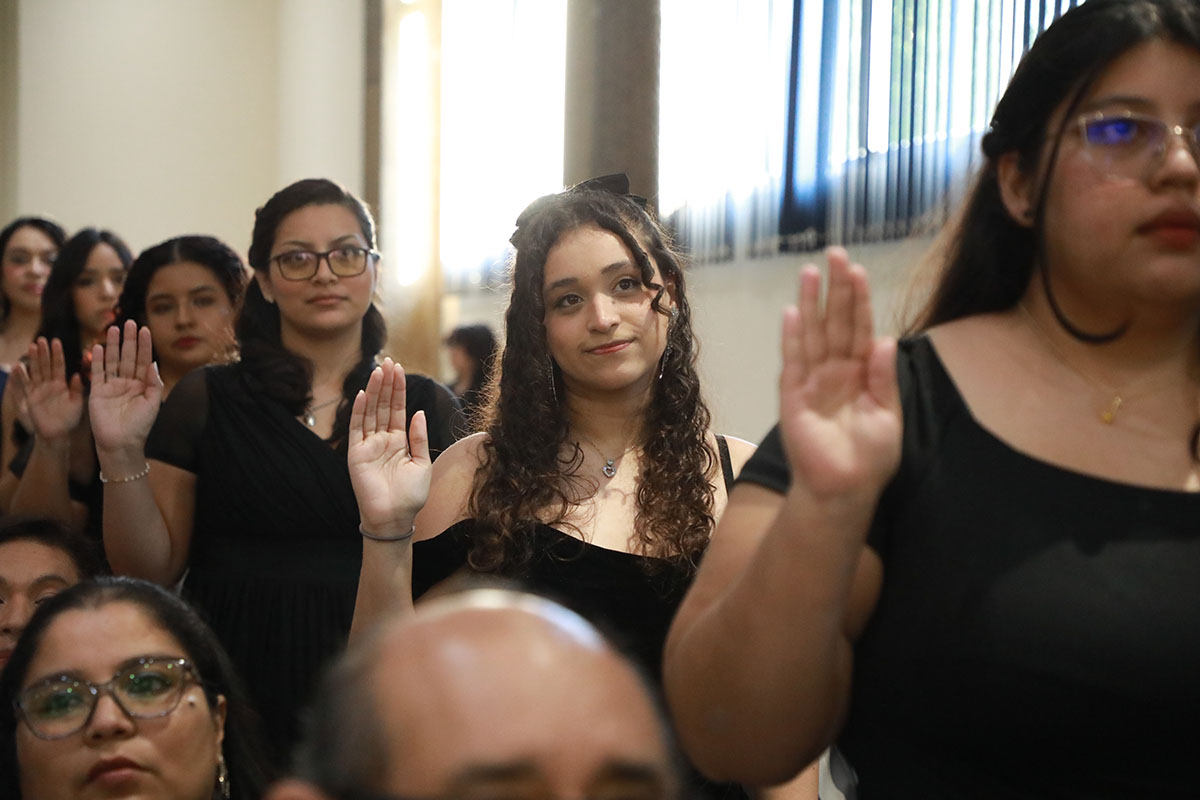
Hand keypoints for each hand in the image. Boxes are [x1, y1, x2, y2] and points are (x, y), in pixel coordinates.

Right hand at [15, 337, 83, 443]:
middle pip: (45, 365)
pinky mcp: (30, 398)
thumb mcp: (77, 403)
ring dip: (33, 360)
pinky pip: (25, 386)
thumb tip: (76, 375)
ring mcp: (39, 390)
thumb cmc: (70, 419)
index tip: (56, 341)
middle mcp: (49, 385)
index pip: (59, 365)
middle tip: (41, 339)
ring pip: (35, 372)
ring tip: (32, 347)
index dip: (57, 354)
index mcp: (62, 384)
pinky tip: (19, 366)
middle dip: (43, 352)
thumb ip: (77, 390)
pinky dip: (22, 376)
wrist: (58, 434)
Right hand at [89, 321, 163, 454]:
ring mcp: (112, 386)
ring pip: (112, 360)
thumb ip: (153, 383)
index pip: (143, 360)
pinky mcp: (97, 391)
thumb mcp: (152, 403)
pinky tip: (99, 347)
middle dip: (129, 340)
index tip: (145, 330)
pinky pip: (98, 372)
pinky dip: (98, 360)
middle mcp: (127, 383)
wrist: (121, 443)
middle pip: (128, 356)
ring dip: (113, 345)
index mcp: (142, 385)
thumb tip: (153, 363)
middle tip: (130, 322)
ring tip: (114, 328)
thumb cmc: (140, 426)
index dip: (144, 345)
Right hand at [348, 358, 431, 536]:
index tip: (399, 369)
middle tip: (389, 362)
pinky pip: (357, 429)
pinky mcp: (356, 454)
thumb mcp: (422, 462)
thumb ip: (419, 437)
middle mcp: (382, 440)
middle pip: (383, 406)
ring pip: (371, 412)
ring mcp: (368, 446)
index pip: (397, 409)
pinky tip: (365, 394)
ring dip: (375, 391)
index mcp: (398, 441)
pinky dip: (360, 411)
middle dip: (387, 384)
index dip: (398, 389)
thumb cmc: (411, 495)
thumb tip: (418, 412)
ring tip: (379, 370)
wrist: (396, 518)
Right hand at [780, 247, 901, 498]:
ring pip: (813, 334)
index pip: (860, 328)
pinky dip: (793, 337)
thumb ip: (883, 378)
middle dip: (836, 289)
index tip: (858, 270)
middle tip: (835, 254)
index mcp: (862, 374)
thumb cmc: (870, 458)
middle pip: (835, 322)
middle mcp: (836, 371)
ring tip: (810, 271)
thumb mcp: (888, 416)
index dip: (859, 300)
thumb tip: (885, 339)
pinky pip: (794, 362)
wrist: (845, 490)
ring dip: (812, 303)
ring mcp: (813, 382)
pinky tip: (793, 312)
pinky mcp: (794, 397)